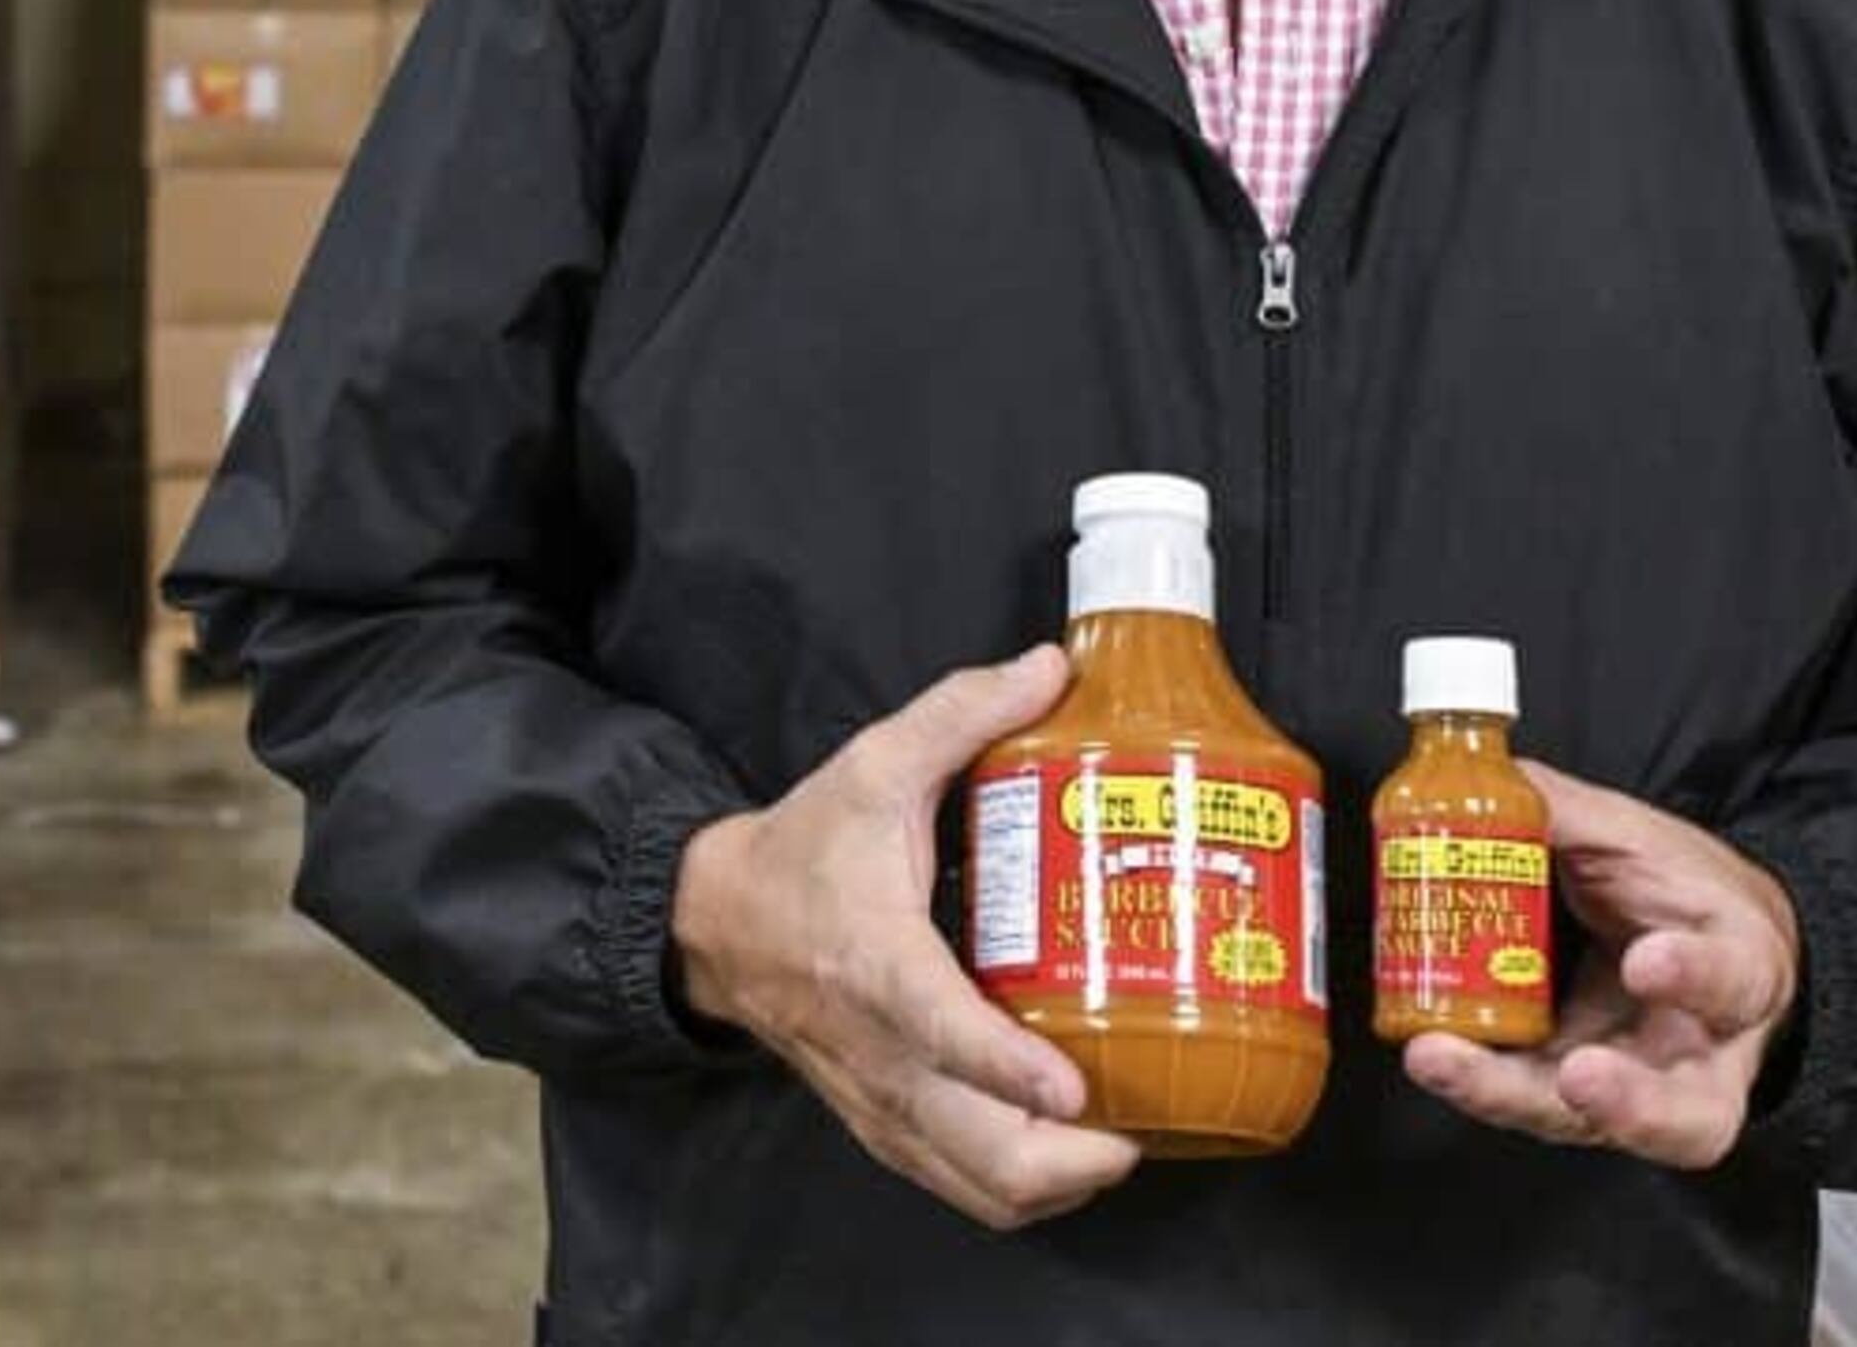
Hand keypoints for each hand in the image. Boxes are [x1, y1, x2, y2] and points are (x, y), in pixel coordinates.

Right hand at [670, 643, 1142, 1231]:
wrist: (718, 922)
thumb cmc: (803, 848)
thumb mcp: (872, 764)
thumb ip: (961, 713)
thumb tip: (1054, 667)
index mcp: (875, 962)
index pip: (942, 1030)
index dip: (1009, 1067)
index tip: (1072, 1087)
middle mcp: (879, 1051)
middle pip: (976, 1149)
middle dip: (1065, 1161)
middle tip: (1138, 1126)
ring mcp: (881, 1099)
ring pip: (975, 1187)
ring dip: (1054, 1185)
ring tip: (1122, 1145)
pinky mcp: (884, 1124)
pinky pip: (958, 1185)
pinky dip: (1019, 1189)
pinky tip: (1070, 1151)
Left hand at [1400, 759, 1799, 1169]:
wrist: (1690, 946)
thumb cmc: (1677, 898)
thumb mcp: (1640, 842)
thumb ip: (1571, 815)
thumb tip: (1489, 777)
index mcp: (1737, 971)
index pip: (1731, 978)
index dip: (1693, 974)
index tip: (1646, 960)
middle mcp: (1700, 1055)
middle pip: (1682, 1110)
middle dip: (1628, 1101)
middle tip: (1576, 1077)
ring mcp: (1636, 1090)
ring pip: (1592, 1124)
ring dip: (1511, 1096)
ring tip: (1444, 1060)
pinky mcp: (1577, 1100)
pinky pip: (1530, 1100)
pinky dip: (1477, 1081)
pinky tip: (1430, 1052)